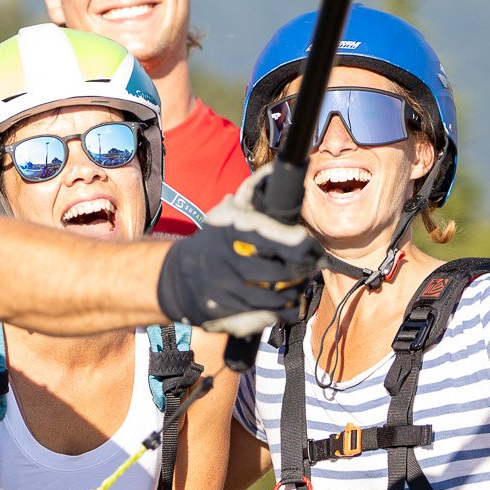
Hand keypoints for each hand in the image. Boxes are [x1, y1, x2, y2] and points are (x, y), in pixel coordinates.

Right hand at [157, 169, 320, 339]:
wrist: (176, 277)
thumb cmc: (211, 243)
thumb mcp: (222, 216)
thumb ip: (247, 196)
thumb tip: (271, 174)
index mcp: (225, 230)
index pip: (264, 232)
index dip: (292, 239)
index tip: (307, 241)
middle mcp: (223, 259)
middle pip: (277, 270)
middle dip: (301, 269)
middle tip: (313, 265)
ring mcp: (223, 287)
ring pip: (274, 296)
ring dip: (295, 291)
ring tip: (302, 283)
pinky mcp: (225, 311)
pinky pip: (264, 315)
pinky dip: (284, 310)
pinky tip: (292, 304)